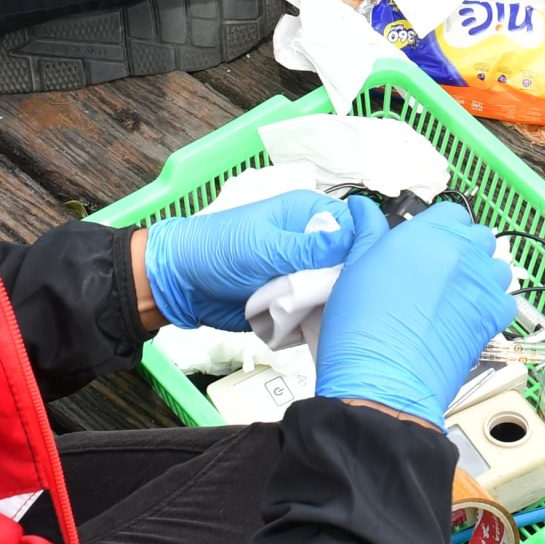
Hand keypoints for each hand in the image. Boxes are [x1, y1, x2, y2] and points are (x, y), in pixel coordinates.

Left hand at [142, 190, 360, 329]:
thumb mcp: (264, 247)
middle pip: (348, 263)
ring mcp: (300, 274)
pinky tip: (314, 328)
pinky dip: (313, 321)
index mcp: (305, 215)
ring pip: (334, 291)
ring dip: (329, 305)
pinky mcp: (291, 300)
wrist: (180, 286)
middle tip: (343, 301)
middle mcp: (309, 244)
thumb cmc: (215, 251)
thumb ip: (309, 248)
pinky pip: (314, 312)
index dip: (362, 248)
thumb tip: (352, 238)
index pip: (352, 227)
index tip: (365, 273)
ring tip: (326, 316)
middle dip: (346, 282)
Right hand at [315, 200, 516, 425]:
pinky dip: (491, 307)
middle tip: (440, 272)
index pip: (451, 213)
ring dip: (482, 276)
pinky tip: (467, 319)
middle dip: (465, 249)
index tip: (428, 245)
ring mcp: (482, 284)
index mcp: (428, 233)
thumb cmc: (362, 325)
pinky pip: (504, 301)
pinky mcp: (494, 316)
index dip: (441, 228)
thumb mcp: (356, 266)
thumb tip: (362, 205)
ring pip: (497, 268)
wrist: (383, 379)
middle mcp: (461, 252)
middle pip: (479, 237)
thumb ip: (368, 231)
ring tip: (456, 297)